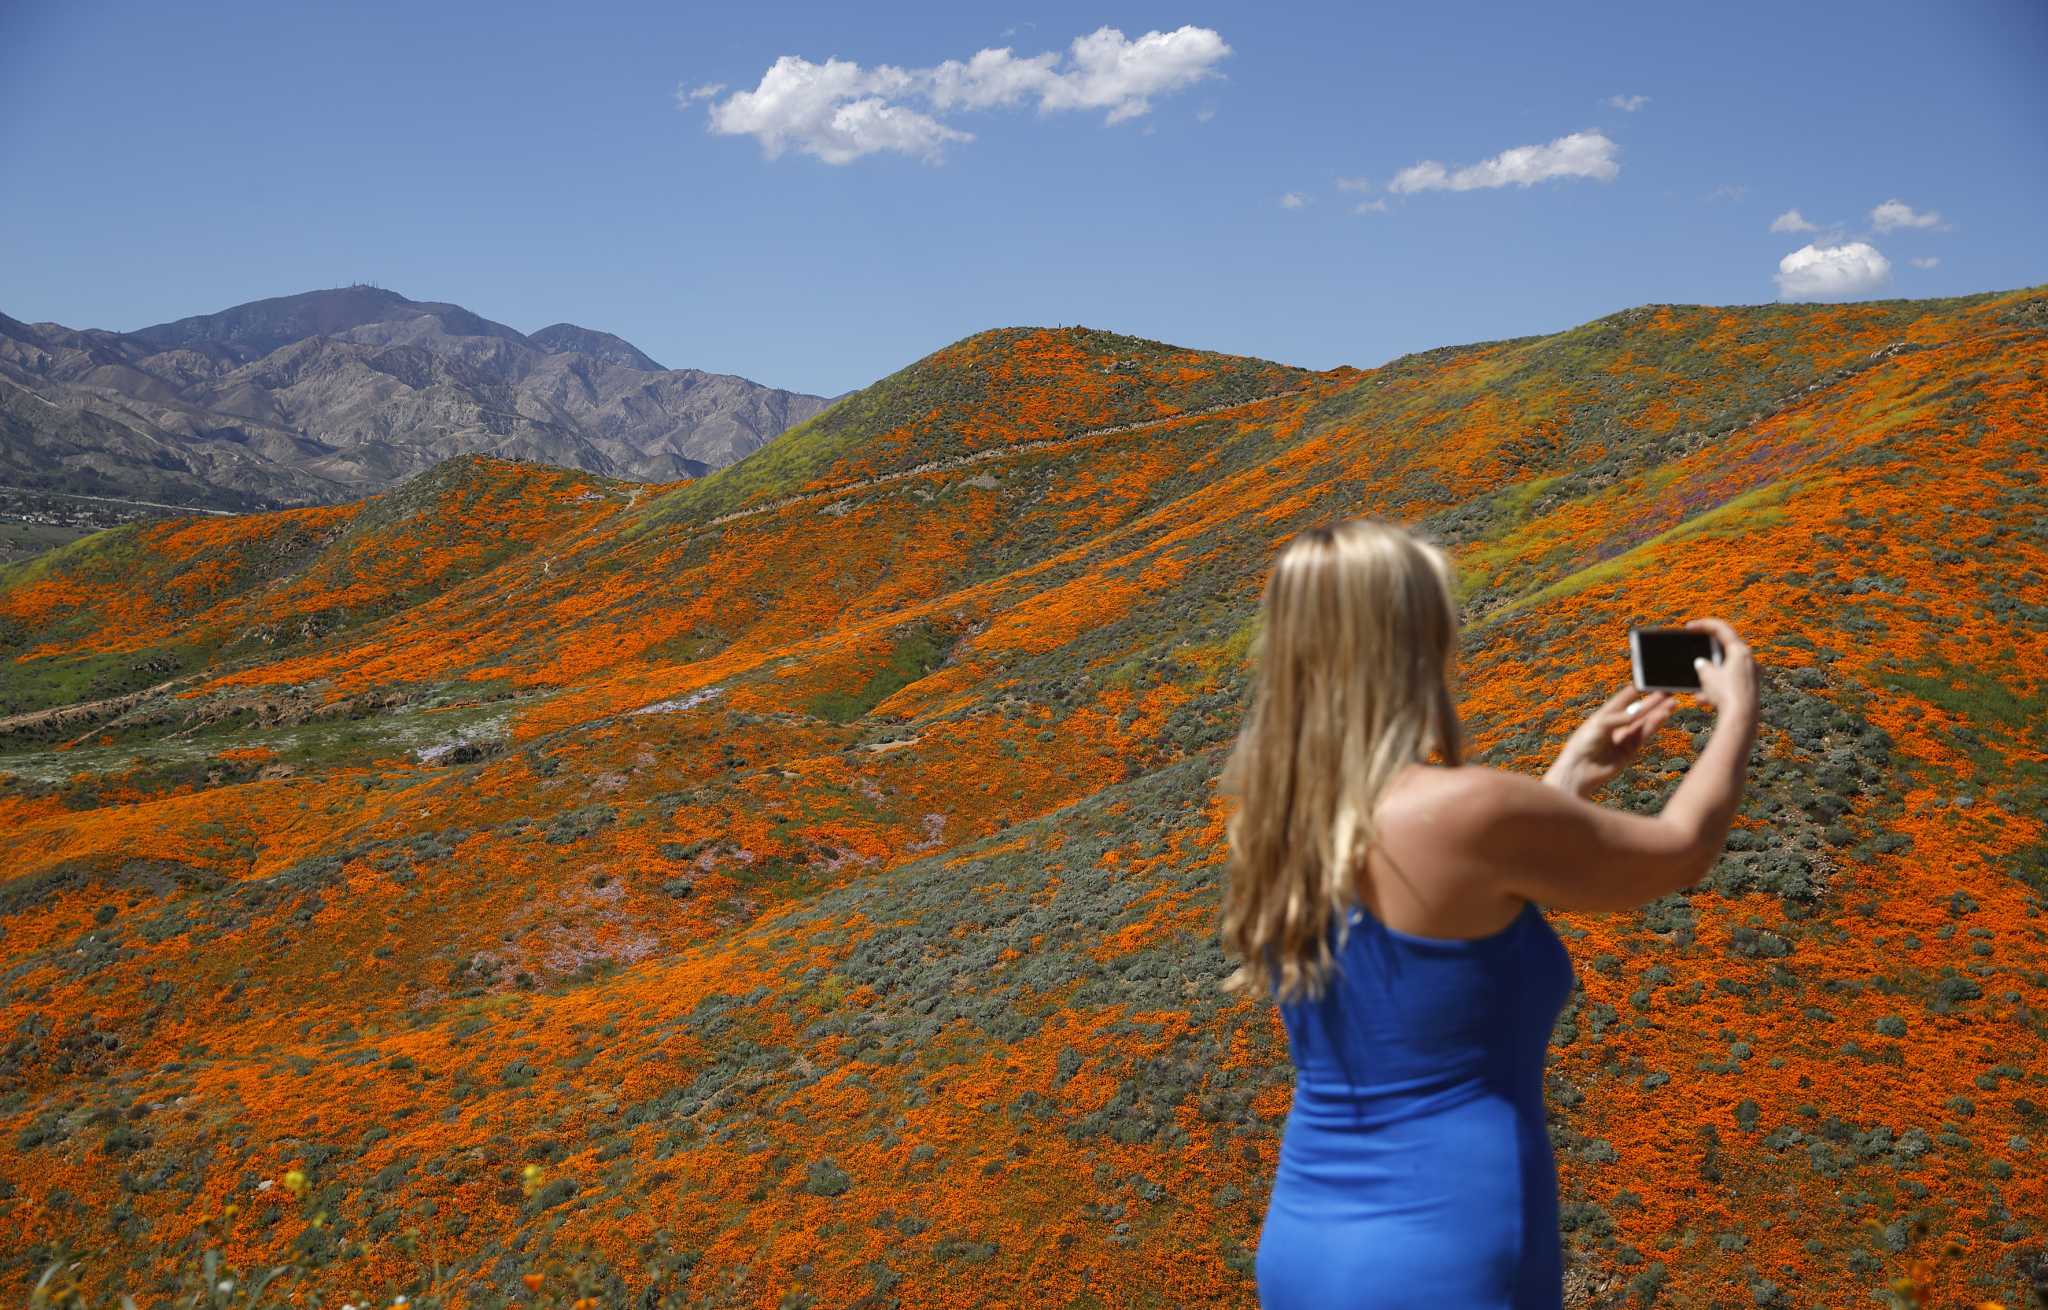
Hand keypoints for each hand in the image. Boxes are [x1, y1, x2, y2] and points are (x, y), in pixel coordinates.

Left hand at [1544, 683, 1676, 798]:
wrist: (1579, 771)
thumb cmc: (1583, 744)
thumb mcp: (1600, 726)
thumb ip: (1619, 719)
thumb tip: (1639, 712)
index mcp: (1605, 714)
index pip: (1624, 698)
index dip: (1638, 689)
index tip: (1651, 678)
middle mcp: (1616, 725)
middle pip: (1638, 710)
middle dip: (1653, 700)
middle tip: (1669, 690)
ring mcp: (1624, 737)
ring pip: (1644, 722)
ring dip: (1658, 712)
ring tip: (1672, 702)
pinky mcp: (1630, 750)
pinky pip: (1643, 735)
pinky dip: (1653, 726)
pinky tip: (1662, 716)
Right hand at [1682, 616, 1758, 726]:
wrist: (1741, 718)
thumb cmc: (1726, 694)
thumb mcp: (1707, 676)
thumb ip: (1703, 666)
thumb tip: (1702, 664)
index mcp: (1740, 651)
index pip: (1722, 629)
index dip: (1704, 625)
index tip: (1690, 627)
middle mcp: (1749, 660)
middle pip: (1725, 650)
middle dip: (1707, 656)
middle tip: (1696, 657)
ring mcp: (1751, 675)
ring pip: (1725, 670)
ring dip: (1710, 677)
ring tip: (1699, 689)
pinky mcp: (1749, 689)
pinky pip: (1729, 683)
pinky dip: (1717, 688)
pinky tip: (1705, 700)